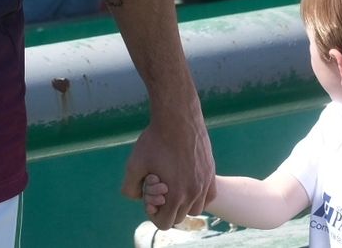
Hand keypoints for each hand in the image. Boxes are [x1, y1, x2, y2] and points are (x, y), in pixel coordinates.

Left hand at [121, 115, 215, 229]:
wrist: (177, 117)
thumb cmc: (155, 140)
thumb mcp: (134, 164)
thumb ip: (130, 188)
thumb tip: (137, 198)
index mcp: (176, 195)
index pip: (165, 223)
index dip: (153, 213)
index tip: (149, 196)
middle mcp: (194, 193)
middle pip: (179, 217)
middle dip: (168, 207)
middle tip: (159, 187)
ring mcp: (205, 184)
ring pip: (195, 208)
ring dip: (183, 202)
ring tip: (172, 183)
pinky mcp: (211, 173)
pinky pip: (207, 197)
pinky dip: (197, 195)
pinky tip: (185, 179)